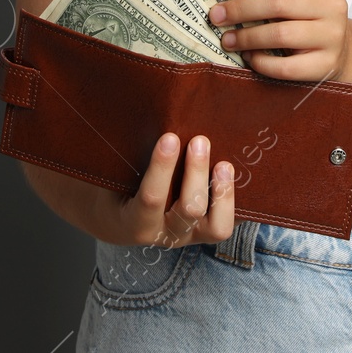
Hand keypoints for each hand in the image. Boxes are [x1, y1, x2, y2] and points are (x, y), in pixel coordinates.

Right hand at [93, 132, 235, 247]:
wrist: (118, 220)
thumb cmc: (115, 188)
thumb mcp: (113, 177)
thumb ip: (127, 157)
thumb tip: (153, 116)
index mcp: (134, 222)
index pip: (151, 197)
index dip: (162, 167)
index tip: (170, 137)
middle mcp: (164, 234)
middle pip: (189, 209)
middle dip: (197, 173)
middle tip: (200, 140)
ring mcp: (189, 236)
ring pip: (216, 226)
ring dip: (223, 192)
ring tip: (224, 164)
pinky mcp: (205, 233)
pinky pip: (227, 223)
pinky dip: (233, 202)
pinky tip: (239, 177)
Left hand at [211, 0, 351, 81]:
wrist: (340, 50)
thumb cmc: (308, 15)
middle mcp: (333, 5)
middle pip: (279, 2)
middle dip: (241, 9)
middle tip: (216, 15)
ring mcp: (332, 36)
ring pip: (280, 34)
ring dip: (246, 37)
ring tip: (227, 39)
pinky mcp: (326, 64)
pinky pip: (286, 66)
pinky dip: (261, 62)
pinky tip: (248, 57)